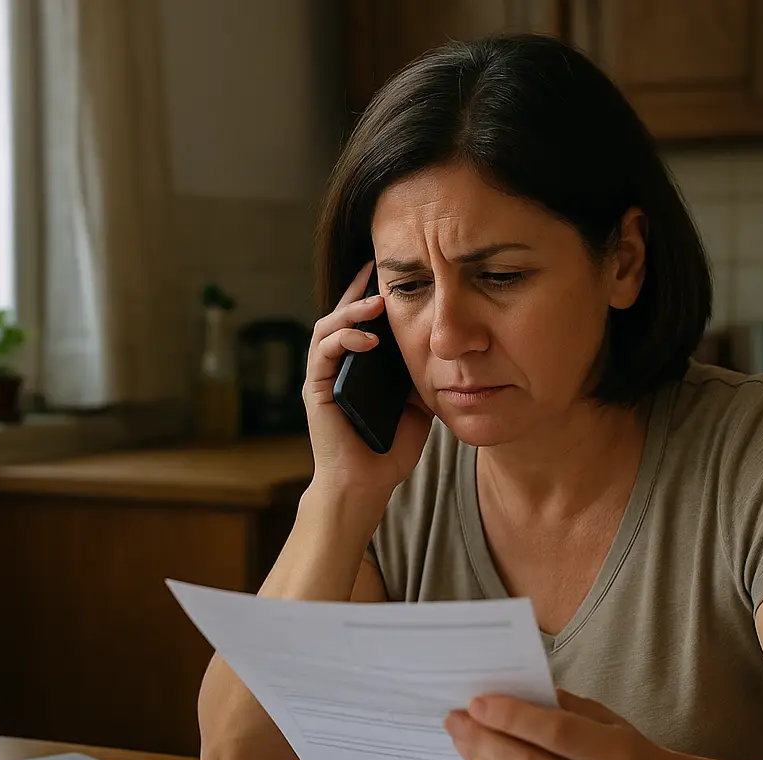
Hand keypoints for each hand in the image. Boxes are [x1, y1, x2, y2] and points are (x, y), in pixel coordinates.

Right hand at [304, 261, 432, 496]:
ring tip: (377, 301)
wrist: (367, 484)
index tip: (392, 273)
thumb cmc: (390, 449)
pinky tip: (367, 339)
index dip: (374, 296)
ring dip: (351, 310)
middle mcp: (339, 366)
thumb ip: (422, 377)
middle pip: (343, 315)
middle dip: (359, 290)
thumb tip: (446, 351)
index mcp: (361, 367)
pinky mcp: (316, 389)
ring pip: (329, 326)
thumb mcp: (418, 406)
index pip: (364, 322)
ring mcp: (325, 375)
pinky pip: (323, 352)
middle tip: (378, 271)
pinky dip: (344, 339)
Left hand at [445, 689, 662, 759]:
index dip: (511, 717)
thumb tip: (505, 696)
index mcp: (614, 754)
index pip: (554, 733)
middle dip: (483, 740)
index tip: (476, 703)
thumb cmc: (625, 750)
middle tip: (456, 720)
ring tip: (463, 740)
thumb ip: (561, 708)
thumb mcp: (606, 719)